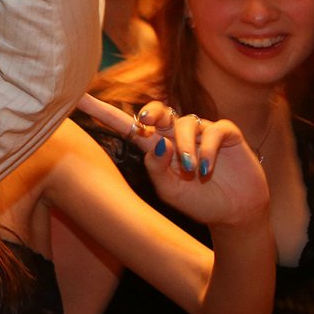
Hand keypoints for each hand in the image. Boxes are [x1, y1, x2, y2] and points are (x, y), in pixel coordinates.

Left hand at [75, 96, 267, 228]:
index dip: (105, 112)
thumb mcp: (170, 191)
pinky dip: (207, 149)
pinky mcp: (226, 133)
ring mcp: (202, 132)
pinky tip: (207, 169)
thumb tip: (155, 143)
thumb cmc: (198, 201)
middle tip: (148, 123)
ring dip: (185, 147)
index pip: (128, 125)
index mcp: (157, 146)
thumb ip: (157, 169)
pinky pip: (213, 130)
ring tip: (191, 170)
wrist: (234, 214)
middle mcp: (176, 134)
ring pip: (184, 124)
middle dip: (150, 112)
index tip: (79, 99)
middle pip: (157, 111)